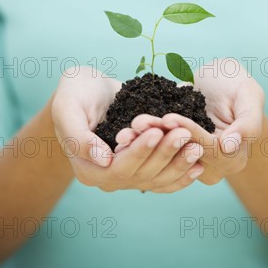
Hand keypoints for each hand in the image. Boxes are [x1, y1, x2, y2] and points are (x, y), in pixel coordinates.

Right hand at [51, 66, 204, 192]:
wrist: (88, 89)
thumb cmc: (74, 93)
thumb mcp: (68, 108)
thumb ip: (79, 136)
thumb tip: (104, 160)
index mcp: (88, 169)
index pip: (119, 168)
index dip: (140, 152)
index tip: (157, 131)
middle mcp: (108, 178)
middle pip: (142, 175)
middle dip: (165, 154)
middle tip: (185, 133)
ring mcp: (127, 174)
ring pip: (157, 179)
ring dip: (179, 164)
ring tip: (197, 146)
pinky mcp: (142, 165)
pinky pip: (163, 177)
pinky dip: (181, 172)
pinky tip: (199, 163)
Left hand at [116, 58, 264, 184]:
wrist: (217, 78)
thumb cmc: (237, 82)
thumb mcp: (249, 94)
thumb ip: (248, 122)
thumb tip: (230, 146)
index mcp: (233, 156)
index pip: (208, 147)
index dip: (188, 132)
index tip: (168, 117)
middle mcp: (211, 165)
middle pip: (184, 154)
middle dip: (160, 138)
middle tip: (138, 123)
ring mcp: (190, 159)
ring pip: (167, 153)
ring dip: (146, 140)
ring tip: (130, 126)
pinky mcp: (173, 150)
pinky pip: (157, 147)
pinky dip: (143, 138)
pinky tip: (127, 129)